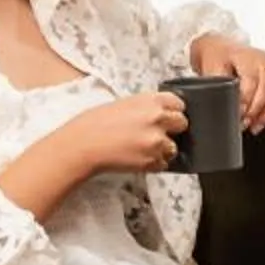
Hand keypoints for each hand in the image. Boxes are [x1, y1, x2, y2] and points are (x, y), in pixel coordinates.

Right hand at [67, 91, 188, 175]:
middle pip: (182, 124)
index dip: (173, 111)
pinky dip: (153, 164)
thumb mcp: (125, 104)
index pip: (179, 103)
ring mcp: (157, 141)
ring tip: (141, 148)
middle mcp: (158, 118)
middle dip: (172, 129)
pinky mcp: (152, 160)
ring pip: (173, 147)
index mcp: (151, 100)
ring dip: (162, 149)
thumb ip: (147, 107)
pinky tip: (136, 158)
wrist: (82, 145)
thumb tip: (162, 113)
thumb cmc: (95, 123)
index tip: (167, 116)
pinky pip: (162, 164)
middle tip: (155, 133)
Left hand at [189, 35, 264, 132]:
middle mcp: (264, 60)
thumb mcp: (211, 67)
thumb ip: (218, 83)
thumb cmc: (217, 57)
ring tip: (256, 126)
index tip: (240, 114)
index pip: (251, 79)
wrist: (223, 47)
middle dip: (257, 110)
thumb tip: (222, 103)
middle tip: (245, 124)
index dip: (247, 99)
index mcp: (246, 56)